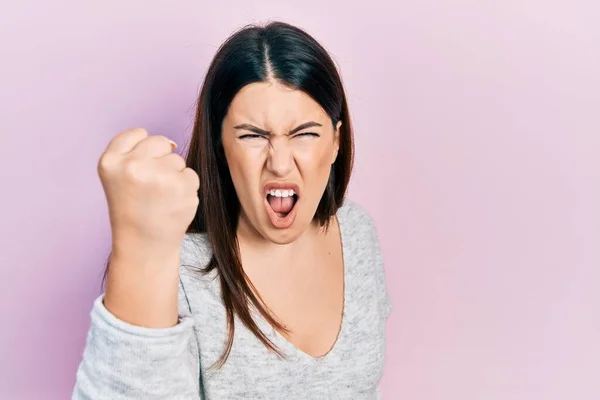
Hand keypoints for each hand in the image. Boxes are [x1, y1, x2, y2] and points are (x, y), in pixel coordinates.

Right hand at [98, 128, 199, 251]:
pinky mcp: (182, 187)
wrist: (144, 243)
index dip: (142, 152)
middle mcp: (133, 166)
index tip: (137, 173)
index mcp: (111, 161)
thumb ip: (134, 151)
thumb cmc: (133, 206)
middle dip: (161, 160)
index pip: (137, 133)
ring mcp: (159, 176)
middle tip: (150, 186)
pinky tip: (173, 203)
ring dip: (174, 176)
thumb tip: (172, 143)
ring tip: (161, 197)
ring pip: (178, 160)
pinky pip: (191, 175)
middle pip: (161, 142)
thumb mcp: (117, 175)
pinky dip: (186, 188)